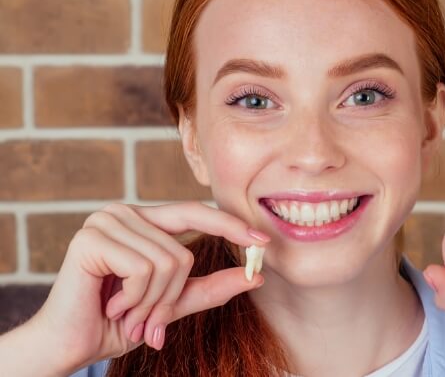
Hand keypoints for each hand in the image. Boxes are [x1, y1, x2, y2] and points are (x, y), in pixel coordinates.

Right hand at [29, 201, 269, 374]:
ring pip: (167, 262)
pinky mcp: (92, 237)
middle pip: (183, 251)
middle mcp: (125, 212)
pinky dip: (135, 299)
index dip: (230, 225)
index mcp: (144, 221)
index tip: (263, 242)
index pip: (195, 212)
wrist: (69, 346)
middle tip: (149, 323)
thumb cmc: (117, 322)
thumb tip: (255, 275)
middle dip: (171, 296)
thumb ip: (210, 287)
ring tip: (126, 314)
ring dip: (151, 303)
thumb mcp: (171, 304)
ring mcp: (107, 220)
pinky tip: (111, 305)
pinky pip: (143, 268)